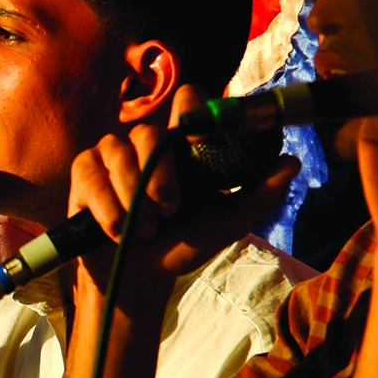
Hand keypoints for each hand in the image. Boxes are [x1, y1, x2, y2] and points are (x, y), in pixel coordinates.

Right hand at [69, 86, 300, 303]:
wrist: (140, 278)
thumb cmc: (184, 245)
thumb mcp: (227, 224)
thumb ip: (260, 194)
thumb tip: (293, 161)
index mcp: (183, 147)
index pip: (188, 100)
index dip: (193, 110)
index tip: (196, 138)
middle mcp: (147, 144)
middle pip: (149, 132)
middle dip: (159, 174)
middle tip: (169, 209)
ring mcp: (112, 155)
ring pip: (117, 151)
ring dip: (132, 196)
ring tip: (144, 229)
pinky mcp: (84, 173)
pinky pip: (90, 173)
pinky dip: (106, 206)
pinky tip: (117, 231)